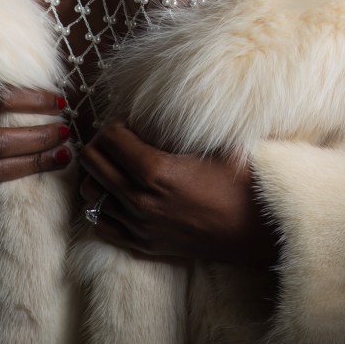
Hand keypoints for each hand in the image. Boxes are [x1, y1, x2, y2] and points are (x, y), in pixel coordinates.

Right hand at [0, 87, 71, 191]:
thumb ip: (9, 83)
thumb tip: (54, 89)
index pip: (2, 99)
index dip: (35, 101)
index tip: (60, 102)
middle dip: (38, 139)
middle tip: (65, 132)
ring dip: (35, 164)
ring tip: (63, 155)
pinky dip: (19, 177)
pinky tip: (41, 168)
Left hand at [79, 120, 278, 267]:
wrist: (254, 231)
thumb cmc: (238, 181)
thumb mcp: (217, 140)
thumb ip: (189, 120)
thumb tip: (168, 99)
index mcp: (157, 171)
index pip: (110, 137)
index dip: (117, 122)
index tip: (130, 120)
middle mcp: (141, 200)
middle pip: (93, 162)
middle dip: (102, 144)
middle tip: (120, 138)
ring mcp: (140, 225)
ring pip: (91, 193)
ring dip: (100, 174)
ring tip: (119, 165)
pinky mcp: (143, 244)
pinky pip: (101, 224)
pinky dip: (103, 205)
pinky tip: (119, 193)